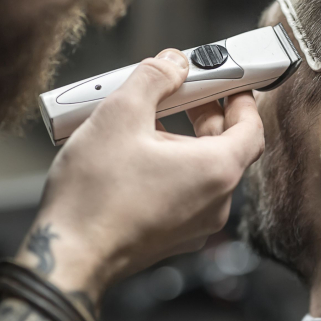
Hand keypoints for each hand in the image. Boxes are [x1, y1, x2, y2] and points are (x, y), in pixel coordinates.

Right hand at [16, 49, 263, 299]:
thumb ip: (153, 79)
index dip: (241, 98)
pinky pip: (183, 193)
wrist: (69, 256)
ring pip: (201, 170)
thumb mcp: (120, 115)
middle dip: (205, 114)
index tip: (227, 80)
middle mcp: (214, 203)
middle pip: (226, 147)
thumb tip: (172, 63)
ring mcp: (194, 226)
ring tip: (146, 120)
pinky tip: (135, 154)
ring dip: (182, 140)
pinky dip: (170, 167)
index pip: (251, 127)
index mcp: (215, 171)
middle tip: (180, 92)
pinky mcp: (171, 237)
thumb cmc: (95, 194)